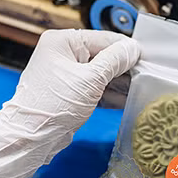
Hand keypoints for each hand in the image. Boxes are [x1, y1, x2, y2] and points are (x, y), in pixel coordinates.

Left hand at [0, 29, 138, 177]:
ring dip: (120, 84)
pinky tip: (126, 100)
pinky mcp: (70, 93)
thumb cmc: (52, 106)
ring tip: (139, 90)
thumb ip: (114, 61)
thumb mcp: (90, 80)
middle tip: (146, 77)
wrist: (31, 137)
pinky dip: (109, 95)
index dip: (126, 50)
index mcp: (63, 41)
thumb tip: (132, 49)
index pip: (104, 39)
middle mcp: (63, 54)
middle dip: (124, 69)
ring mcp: (67, 75)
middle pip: (104, 57)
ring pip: (102, 75)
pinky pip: (95, 89)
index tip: (147, 59)